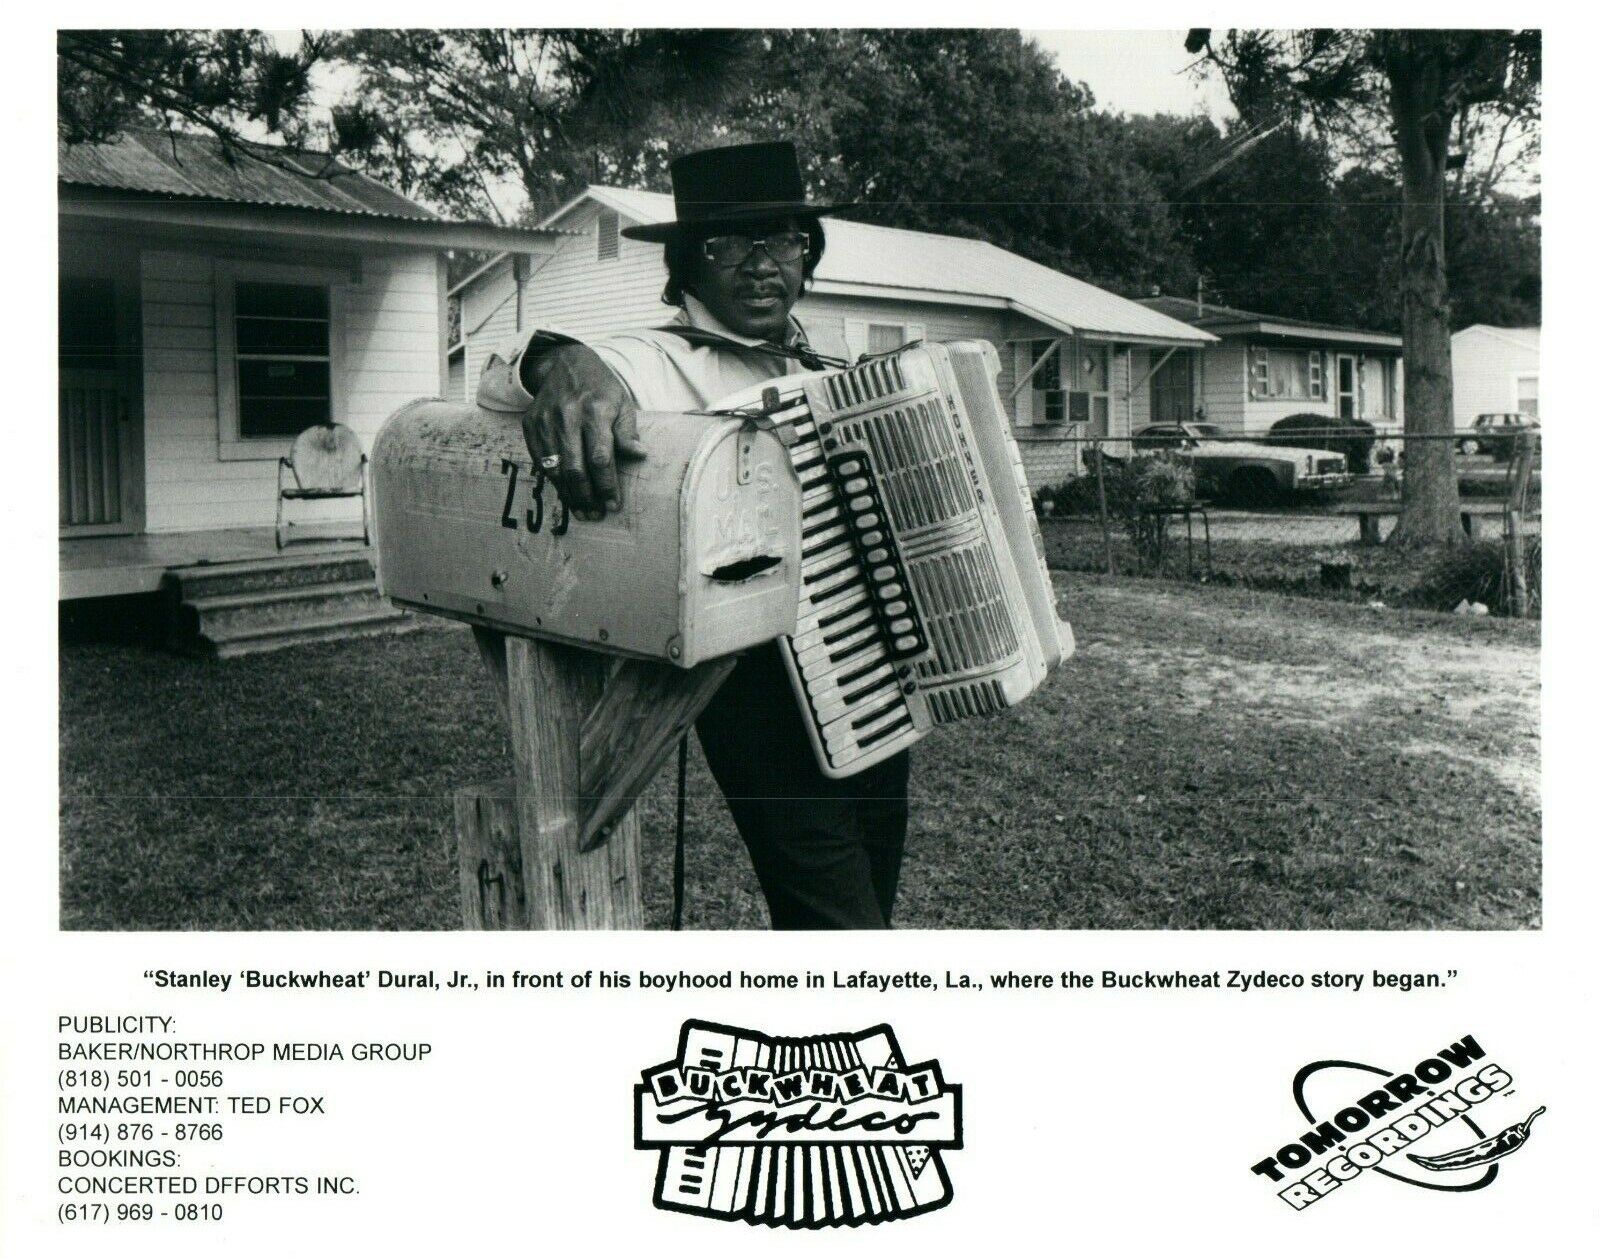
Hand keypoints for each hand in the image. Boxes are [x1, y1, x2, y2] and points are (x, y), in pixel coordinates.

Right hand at [520, 344, 646, 519]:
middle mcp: (567, 417)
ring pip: (555, 469)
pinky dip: (553, 480)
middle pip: (576, 468)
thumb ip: (628, 432)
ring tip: (581, 511)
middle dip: (586, 497)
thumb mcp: (622, 404)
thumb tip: (639, 456)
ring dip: (569, 494)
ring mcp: (545, 421)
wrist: (564, 364)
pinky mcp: (531, 425)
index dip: (607, 485)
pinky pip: (541, 461)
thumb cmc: (600, 388)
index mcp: (595, 411)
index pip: (601, 458)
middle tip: (595, 515)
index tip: (613, 505)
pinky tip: (565, 492)